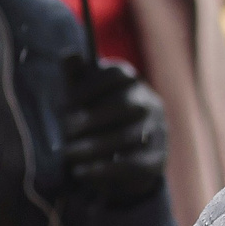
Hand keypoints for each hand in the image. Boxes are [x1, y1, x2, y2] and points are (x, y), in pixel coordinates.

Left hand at [60, 58, 166, 207]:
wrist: (120, 168)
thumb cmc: (95, 124)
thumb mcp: (83, 100)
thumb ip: (76, 78)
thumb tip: (68, 53)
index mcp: (133, 85)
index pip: (119, 74)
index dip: (92, 86)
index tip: (66, 102)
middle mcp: (150, 104)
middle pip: (127, 104)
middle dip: (94, 117)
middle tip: (66, 130)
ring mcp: (158, 132)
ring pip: (130, 136)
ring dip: (96, 145)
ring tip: (69, 153)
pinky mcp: (157, 160)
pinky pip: (134, 164)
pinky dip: (105, 169)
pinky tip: (82, 171)